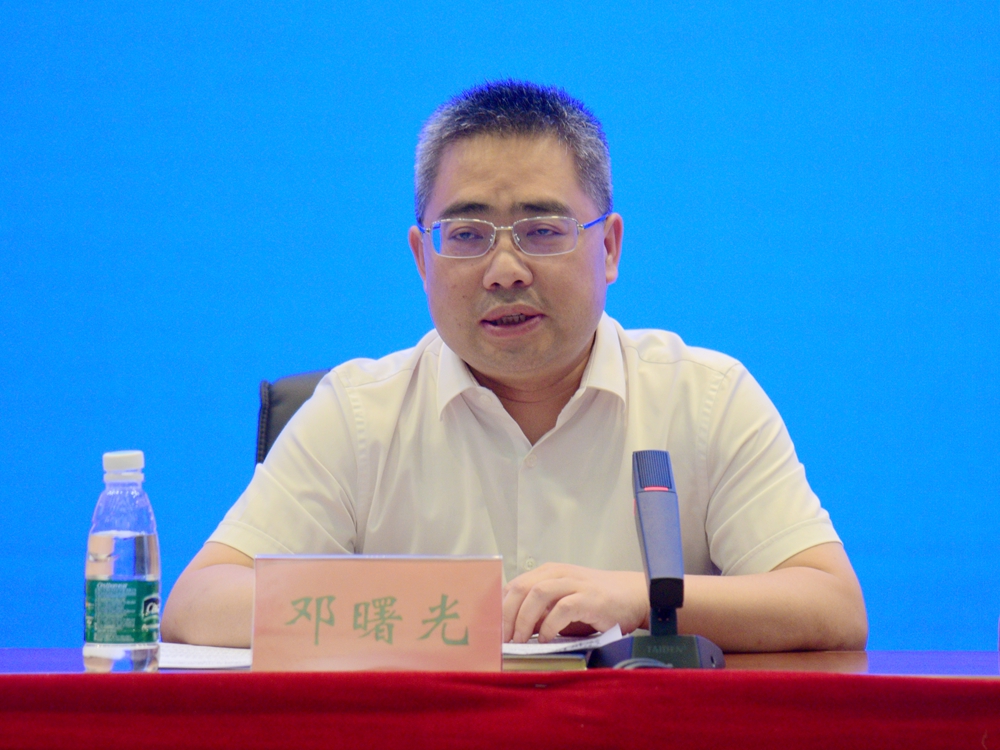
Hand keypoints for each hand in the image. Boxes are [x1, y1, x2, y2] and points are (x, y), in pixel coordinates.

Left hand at [502, 563, 648, 642]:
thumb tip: (513, 631)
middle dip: (507, 614)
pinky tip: (546, 639)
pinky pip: (563, 608)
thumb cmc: (596, 604)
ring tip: (519, 640)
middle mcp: (559, 573)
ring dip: (524, 619)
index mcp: (549, 573)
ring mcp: (575, 583)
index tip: (491, 629)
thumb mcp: (564, 603)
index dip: (499, 607)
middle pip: (521, 587)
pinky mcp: (590, 598)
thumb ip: (541, 612)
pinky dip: (550, 625)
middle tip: (502, 639)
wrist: (634, 597)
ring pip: (538, 593)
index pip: (514, 585)